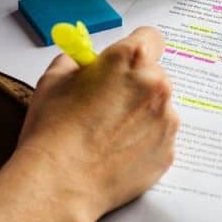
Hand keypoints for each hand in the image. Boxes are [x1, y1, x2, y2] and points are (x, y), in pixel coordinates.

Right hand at [16, 27, 178, 221]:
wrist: (59, 183)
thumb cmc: (53, 131)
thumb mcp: (53, 80)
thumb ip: (76, 61)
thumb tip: (84, 61)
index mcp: (130, 60)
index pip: (150, 37)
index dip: (136, 47)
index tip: (126, 61)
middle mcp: (157, 86)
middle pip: (154, 75)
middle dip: (135, 85)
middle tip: (107, 105)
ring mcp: (167, 121)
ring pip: (158, 108)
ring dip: (141, 115)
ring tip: (108, 135)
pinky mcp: (168, 151)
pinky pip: (159, 138)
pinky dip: (144, 142)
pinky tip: (116, 153)